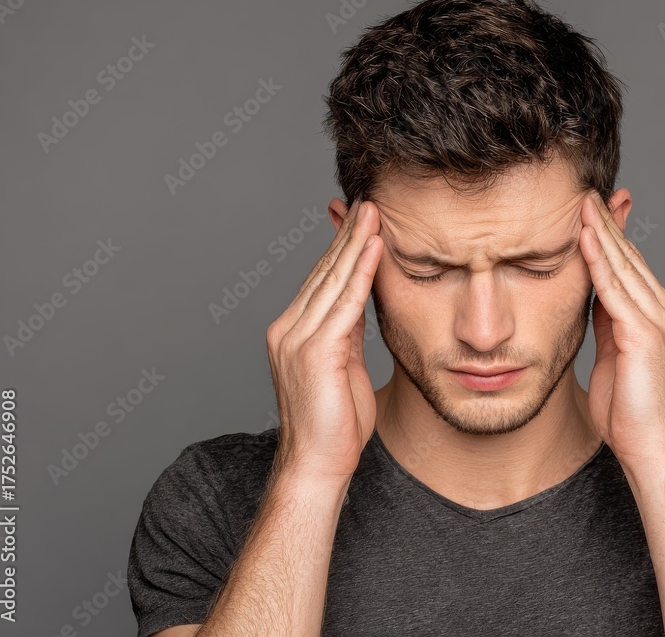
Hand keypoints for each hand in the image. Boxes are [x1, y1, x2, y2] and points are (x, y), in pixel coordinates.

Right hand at [265, 200, 382, 479]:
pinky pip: (344, 301)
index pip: (322, 279)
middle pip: (325, 271)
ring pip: (333, 279)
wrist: (317, 465)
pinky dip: (361, 271)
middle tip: (368, 200)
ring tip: (374, 211)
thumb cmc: (334, 426)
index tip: (361, 219)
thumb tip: (359, 304)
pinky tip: (375, 246)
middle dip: (348, 235)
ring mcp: (297, 338)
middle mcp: (289, 328)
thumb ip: (347, 334)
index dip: (342, 248)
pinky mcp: (314, 350)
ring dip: (356, 242)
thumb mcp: (344, 368)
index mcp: (295, 332)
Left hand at [578, 192, 664, 467]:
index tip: (591, 211)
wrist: (653, 451)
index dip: (611, 238)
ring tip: (581, 203)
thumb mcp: (615, 359)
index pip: (632, 267)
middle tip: (586, 193)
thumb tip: (592, 297)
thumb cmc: (631, 415)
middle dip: (606, 224)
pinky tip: (584, 237)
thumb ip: (609, 325)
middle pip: (630, 258)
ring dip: (600, 232)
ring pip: (624, 266)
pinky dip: (598, 260)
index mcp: (660, 318)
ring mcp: (660, 321)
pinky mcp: (646, 334)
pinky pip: (615, 288)